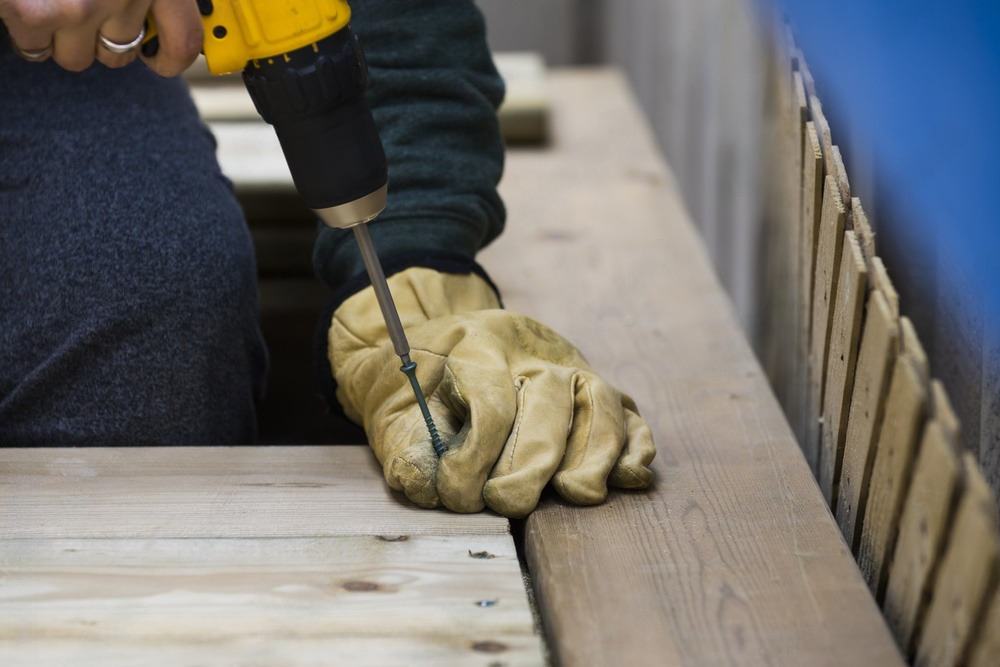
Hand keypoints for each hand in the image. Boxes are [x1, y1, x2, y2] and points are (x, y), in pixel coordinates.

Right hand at [0, 0, 200, 74]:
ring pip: (78, 57)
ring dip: (63, 37)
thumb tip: (156, 15)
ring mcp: (81, 6)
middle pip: (121, 52)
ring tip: (51, 2)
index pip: (184, 39)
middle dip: (100, 39)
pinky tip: (25, 4)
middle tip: (82, 9)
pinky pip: (36, 48)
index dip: (170, 57)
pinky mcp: (34, 12)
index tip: (155, 56)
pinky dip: (28, 32)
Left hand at [328, 267, 655, 517]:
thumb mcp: (391, 400)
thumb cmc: (415, 380)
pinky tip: (629, 476)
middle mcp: (533, 352)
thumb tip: (422, 486)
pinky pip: (627, 412)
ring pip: (598, 401)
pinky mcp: (592, 389)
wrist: (444, 341)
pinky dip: (635, 443)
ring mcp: (570, 367)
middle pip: (548, 402)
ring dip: (594, 452)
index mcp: (477, 344)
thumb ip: (402, 443)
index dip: (475, 455)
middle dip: (531, 461)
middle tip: (507, 503)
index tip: (455, 495)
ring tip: (577, 494)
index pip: (490, 400)